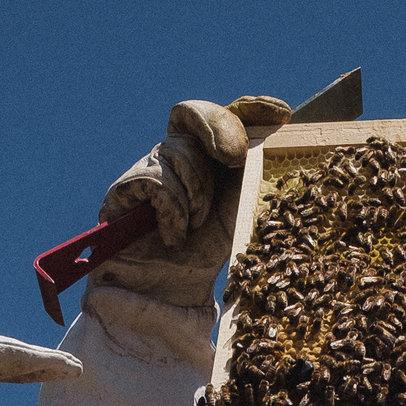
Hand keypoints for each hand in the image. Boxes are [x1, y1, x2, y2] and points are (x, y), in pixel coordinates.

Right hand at [90, 96, 291, 308]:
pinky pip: (156, 181)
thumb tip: (272, 138)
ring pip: (177, 150)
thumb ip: (251, 175)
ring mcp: (149, 169)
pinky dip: (173, 211)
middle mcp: (177, 156)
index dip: (250, 108)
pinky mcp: (124, 189)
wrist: (167, 297)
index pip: (226, 116)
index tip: (280, 115)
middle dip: (217, 128)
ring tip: (195, 226)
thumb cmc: (205, 256)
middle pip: (190, 114)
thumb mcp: (241, 211)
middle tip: (234, 158)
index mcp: (208, 158)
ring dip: (197, 194)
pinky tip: (173, 235)